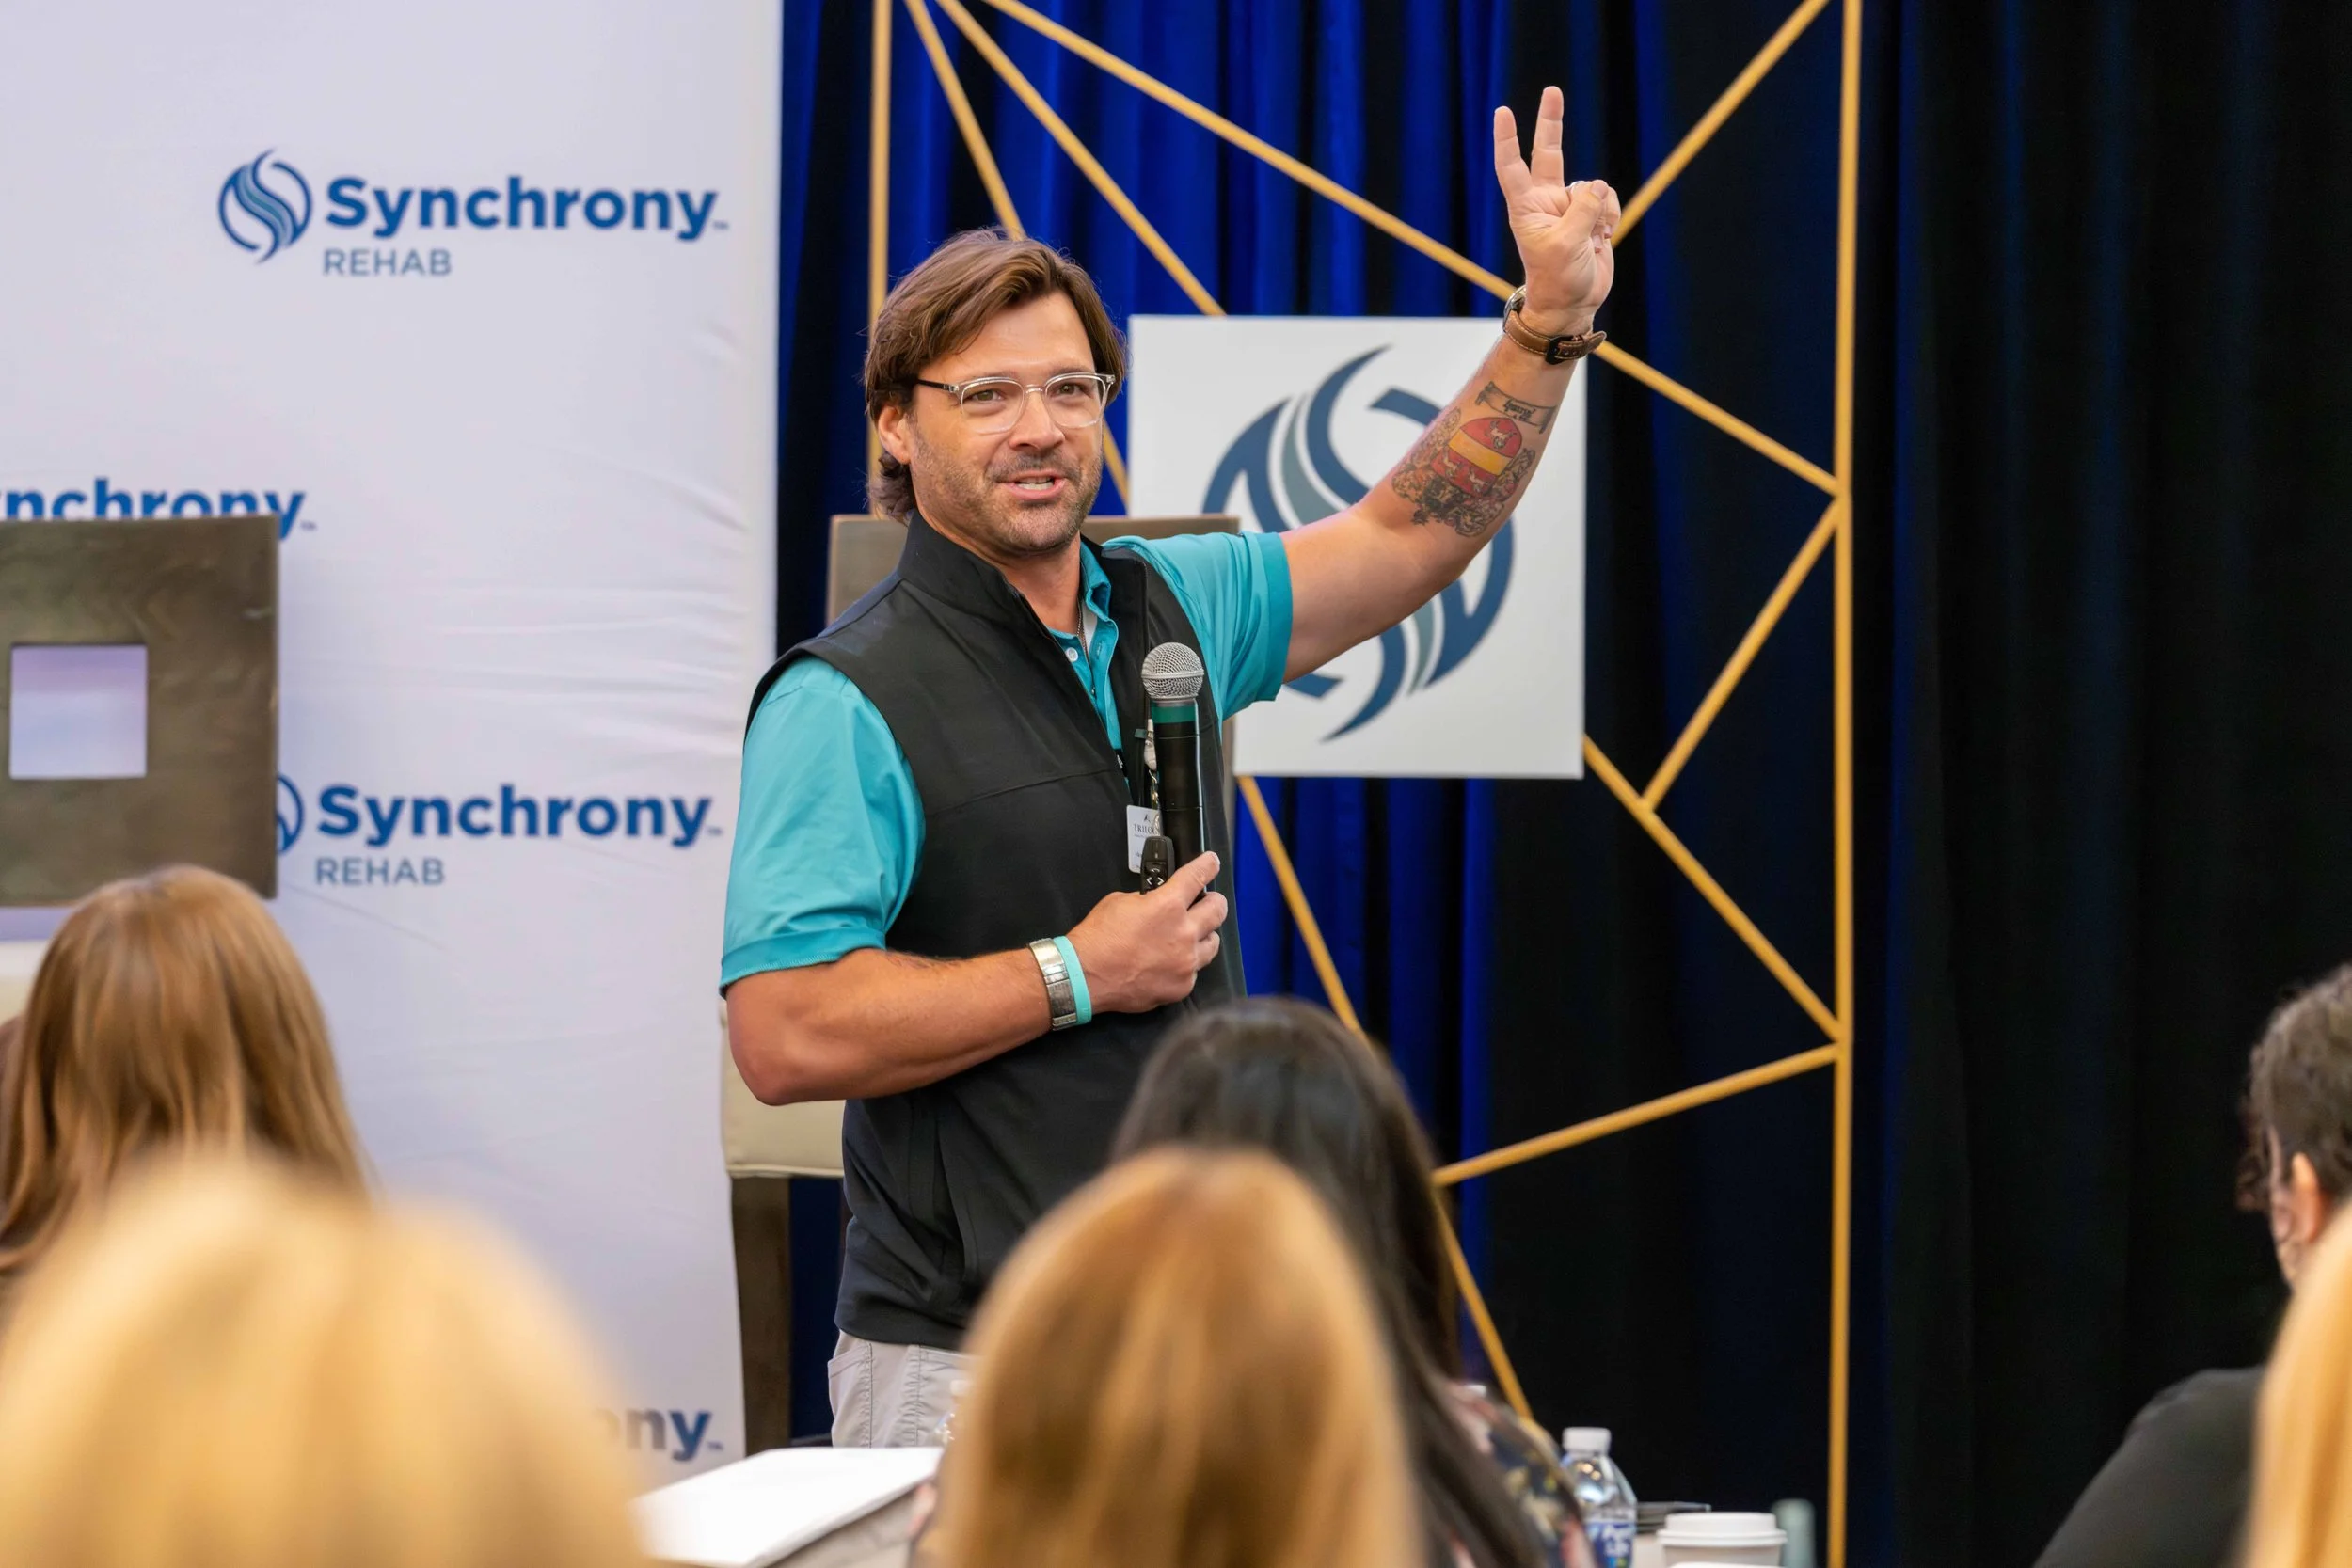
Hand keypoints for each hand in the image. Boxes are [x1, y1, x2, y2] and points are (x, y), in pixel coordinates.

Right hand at [1066, 852, 1226, 1013]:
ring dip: (1204, 935)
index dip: (1208, 865)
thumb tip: (1158, 902)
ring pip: (1213, 943)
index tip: (1212, 863)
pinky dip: (1186, 964)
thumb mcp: (1120, 901)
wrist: (1084, 976)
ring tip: (1190, 936)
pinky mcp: (1181, 986)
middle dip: (1213, 901)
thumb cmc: (1097, 939)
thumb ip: (1148, 899)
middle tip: (1206, 901)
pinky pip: (1194, 971)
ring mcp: (1185, 962)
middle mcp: (1183, 933)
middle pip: (1218, 909)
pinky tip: (1171, 963)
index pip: (1199, 876)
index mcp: (1168, 905)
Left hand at [1493, 86, 1618, 335]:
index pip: (1512, 166)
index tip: (1502, 111)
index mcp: (1526, 207)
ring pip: (1592, 186)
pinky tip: (1602, 238)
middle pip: (1549, 152)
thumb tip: (1598, 186)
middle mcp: (1545, 201)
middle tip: (1551, 90)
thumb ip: (1582, 210)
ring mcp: (1569, 207)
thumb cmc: (1557, 280)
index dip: (1507, 139)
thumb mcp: (1566, 245)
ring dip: (1599, 209)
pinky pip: (1608, 199)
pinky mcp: (1590, 214)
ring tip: (1591, 238)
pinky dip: (1610, 216)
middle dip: (1551, 122)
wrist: (1573, 304)